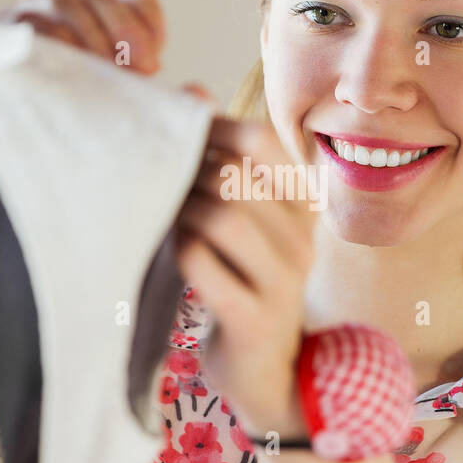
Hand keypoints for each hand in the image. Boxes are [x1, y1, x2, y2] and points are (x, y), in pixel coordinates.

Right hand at [0, 0, 210, 101]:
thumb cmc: (78, 100)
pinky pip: (32, 21)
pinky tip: (72, 68)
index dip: (148, 14)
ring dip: (93, 37)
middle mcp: (70, 1)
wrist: (13, 113)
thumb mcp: (121, 94)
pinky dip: (56, 41)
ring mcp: (36, 8)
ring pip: (67, 2)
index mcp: (101, 8)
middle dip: (125, 29)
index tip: (158, 56)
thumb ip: (159, 94)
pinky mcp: (7, 26)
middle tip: (142, 68)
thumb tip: (202, 97)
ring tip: (107, 71)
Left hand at [173, 117, 318, 442]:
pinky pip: (202, 263)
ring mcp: (283, 282)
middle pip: (234, 176)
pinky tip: (172, 254)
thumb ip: (220, 159)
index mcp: (302, 208)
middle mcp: (302, 241)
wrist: (265, 373)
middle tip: (159, 185)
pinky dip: (177, 248)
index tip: (181, 141)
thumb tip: (195, 89)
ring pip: (222, 216)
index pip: (263, 142)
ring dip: (180, 210)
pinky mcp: (253, 319)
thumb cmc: (241, 283)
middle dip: (186, 173)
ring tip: (165, 218)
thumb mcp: (240, 220)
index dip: (214, 130)